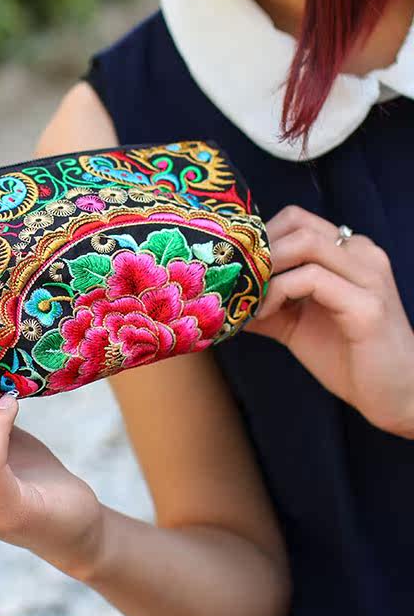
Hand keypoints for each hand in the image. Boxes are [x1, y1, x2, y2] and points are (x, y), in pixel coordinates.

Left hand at [242, 205, 413, 435]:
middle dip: (258, 250)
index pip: (296, 220)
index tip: (236, 268)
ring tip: (248, 297)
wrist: (394, 396)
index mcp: (349, 252)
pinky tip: (266, 314)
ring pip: (304, 244)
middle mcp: (363, 253)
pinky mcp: (367, 305)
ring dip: (266, 268)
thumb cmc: (348, 357)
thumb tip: (221, 297)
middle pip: (297, 223)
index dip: (260, 239)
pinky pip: (312, 279)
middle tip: (235, 279)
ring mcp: (368, 276)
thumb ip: (265, 304)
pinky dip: (278, 292)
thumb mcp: (296, 323)